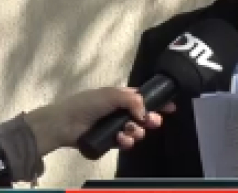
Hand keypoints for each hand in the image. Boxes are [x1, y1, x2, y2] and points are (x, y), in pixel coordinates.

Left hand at [24, 87, 175, 154]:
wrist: (65, 124)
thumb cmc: (87, 104)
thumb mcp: (112, 95)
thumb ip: (134, 101)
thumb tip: (145, 114)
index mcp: (121, 97)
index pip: (144, 98)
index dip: (157, 102)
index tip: (171, 107)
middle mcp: (120, 111)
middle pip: (144, 116)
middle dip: (150, 120)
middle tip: (153, 123)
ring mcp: (115, 127)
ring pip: (136, 131)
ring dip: (136, 132)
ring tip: (128, 131)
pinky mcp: (110, 141)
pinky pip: (125, 143)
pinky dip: (126, 142)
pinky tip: (120, 140)